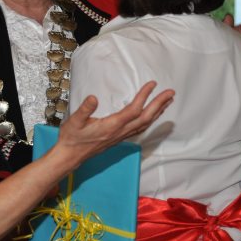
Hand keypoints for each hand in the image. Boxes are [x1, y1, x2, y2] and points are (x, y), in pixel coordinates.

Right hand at [55, 81, 173, 164]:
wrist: (70, 155)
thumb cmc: (72, 138)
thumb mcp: (74, 121)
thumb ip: (84, 109)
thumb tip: (93, 98)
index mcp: (111, 126)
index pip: (133, 110)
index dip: (144, 96)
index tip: (152, 84)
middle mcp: (120, 132)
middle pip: (145, 117)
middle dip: (159, 104)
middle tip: (171, 92)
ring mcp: (121, 136)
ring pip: (145, 124)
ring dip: (158, 112)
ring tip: (168, 101)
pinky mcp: (120, 138)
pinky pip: (140, 128)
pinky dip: (150, 119)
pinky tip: (153, 114)